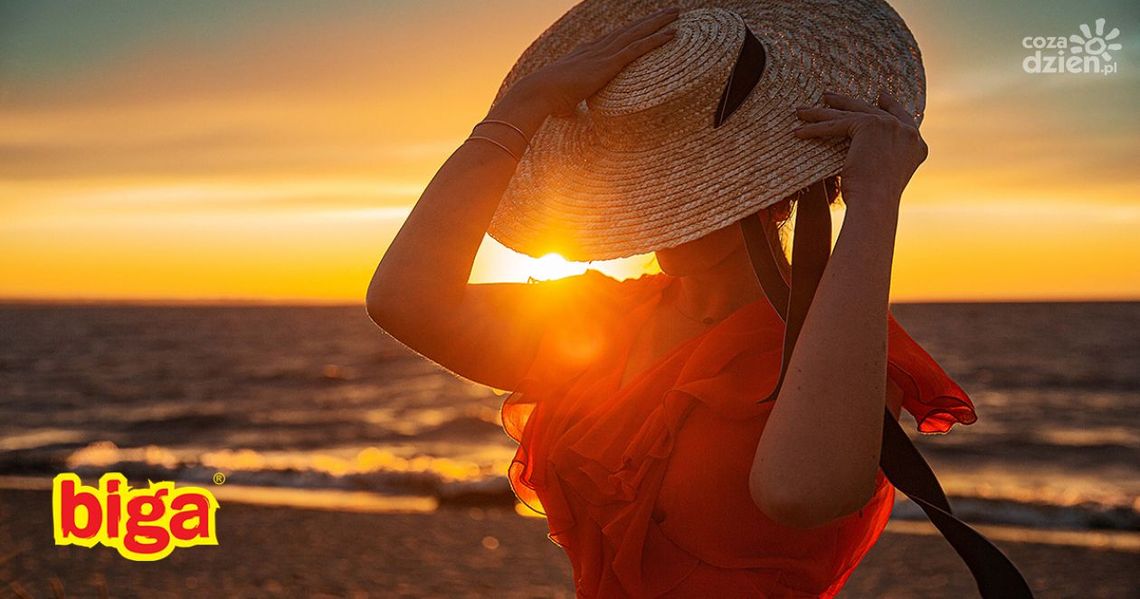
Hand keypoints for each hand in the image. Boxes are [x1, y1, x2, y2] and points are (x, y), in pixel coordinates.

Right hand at [511, 8, 679, 116]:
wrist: (539, 92)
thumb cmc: (548, 102)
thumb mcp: (564, 103)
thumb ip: (572, 106)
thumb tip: (572, 119)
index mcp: (586, 54)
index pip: (613, 39)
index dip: (630, 31)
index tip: (643, 25)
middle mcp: (596, 48)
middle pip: (629, 29)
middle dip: (649, 20)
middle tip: (668, 12)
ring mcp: (604, 53)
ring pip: (637, 33)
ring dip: (658, 23)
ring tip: (676, 13)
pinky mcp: (609, 63)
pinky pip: (638, 48)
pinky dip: (656, 40)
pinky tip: (672, 34)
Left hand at [793, 92, 927, 212]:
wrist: (875, 203)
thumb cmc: (875, 200)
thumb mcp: (885, 174)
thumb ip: (884, 157)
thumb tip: (867, 154)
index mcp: (917, 144)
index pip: (902, 118)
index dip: (891, 106)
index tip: (882, 96)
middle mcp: (907, 131)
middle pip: (872, 110)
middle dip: (847, 103)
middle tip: (830, 97)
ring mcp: (890, 125)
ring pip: (850, 115)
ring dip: (822, 113)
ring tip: (804, 111)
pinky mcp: (869, 124)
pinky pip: (837, 123)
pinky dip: (815, 129)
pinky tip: (799, 131)